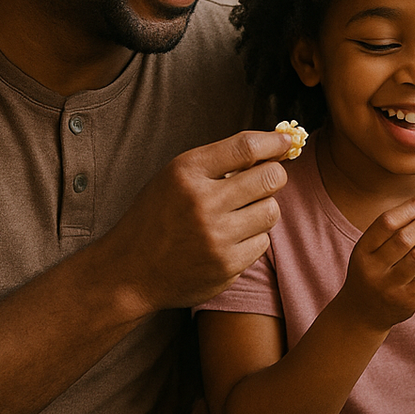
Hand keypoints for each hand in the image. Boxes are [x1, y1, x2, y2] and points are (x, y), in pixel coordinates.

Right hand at [100, 129, 293, 315]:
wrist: (129, 272)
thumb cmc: (157, 217)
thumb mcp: (175, 177)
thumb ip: (218, 162)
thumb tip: (273, 147)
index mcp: (186, 172)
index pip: (246, 147)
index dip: (274, 141)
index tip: (285, 141)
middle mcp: (202, 202)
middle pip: (271, 178)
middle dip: (273, 176)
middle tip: (263, 182)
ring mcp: (216, 237)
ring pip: (272, 211)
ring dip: (262, 210)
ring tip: (238, 214)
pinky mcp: (227, 266)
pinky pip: (263, 243)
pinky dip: (252, 239)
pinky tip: (228, 240)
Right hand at [333, 195, 414, 331]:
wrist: (362, 313)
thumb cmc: (370, 271)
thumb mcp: (369, 250)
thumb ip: (391, 230)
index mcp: (362, 252)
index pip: (386, 224)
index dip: (408, 209)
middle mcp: (373, 270)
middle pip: (404, 240)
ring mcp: (390, 288)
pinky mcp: (407, 301)